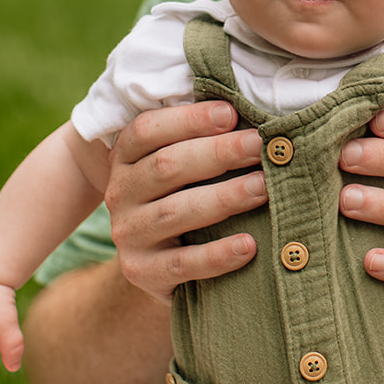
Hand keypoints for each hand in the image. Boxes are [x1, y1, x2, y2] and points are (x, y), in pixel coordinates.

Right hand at [103, 100, 267, 303]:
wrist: (162, 263)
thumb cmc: (187, 195)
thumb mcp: (184, 165)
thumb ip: (204, 138)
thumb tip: (252, 112)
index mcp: (126, 156)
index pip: (147, 130)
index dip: (188, 120)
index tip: (230, 113)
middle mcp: (120, 192)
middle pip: (166, 166)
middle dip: (217, 153)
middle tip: (259, 146)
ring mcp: (128, 233)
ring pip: (174, 212)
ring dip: (224, 198)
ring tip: (263, 188)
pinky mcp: (142, 271)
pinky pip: (182, 264)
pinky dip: (217, 255)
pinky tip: (249, 245)